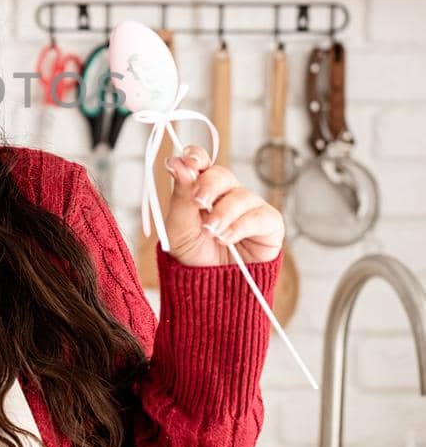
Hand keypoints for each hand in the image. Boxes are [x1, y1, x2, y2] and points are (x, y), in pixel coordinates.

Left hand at [162, 145, 283, 266]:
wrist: (211, 290)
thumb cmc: (194, 257)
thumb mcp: (178, 228)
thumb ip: (181, 196)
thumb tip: (178, 162)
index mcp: (201, 190)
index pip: (201, 163)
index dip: (196, 157)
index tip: (189, 161)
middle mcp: (227, 194)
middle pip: (221, 174)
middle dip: (208, 186)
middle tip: (199, 203)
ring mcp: (249, 207)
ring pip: (240, 196)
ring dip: (223, 214)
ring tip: (211, 233)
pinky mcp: (268, 224)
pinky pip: (259, 216)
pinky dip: (240, 226)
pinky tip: (226, 239)